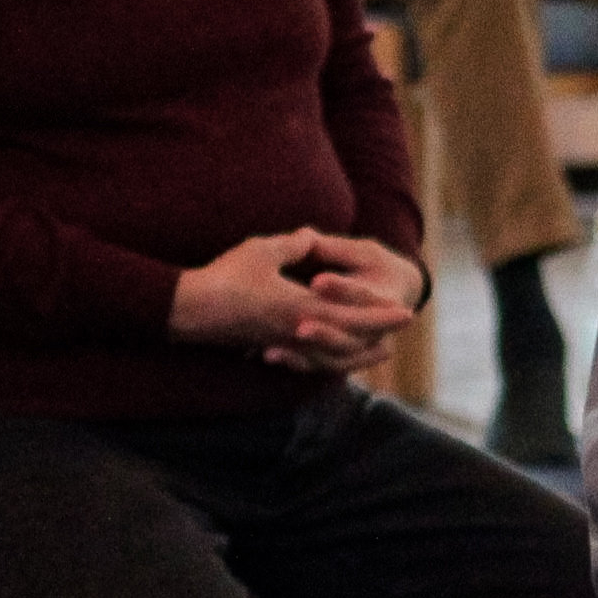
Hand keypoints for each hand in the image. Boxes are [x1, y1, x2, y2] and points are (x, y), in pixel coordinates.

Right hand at [172, 229, 419, 374]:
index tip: (407, 312)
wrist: (191, 311)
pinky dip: (332, 360)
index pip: (353, 315)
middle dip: (380, 332)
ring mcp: (285, 343)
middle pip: (350, 339)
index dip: (381, 315)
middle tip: (404, 325)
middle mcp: (298, 331)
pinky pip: (311, 359)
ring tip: (381, 348)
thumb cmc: (225, 278)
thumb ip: (293, 245)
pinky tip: (337, 356)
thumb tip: (313, 238)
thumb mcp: (262, 251)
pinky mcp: (272, 346)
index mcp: (301, 308)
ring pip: (332, 356)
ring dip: (361, 352)